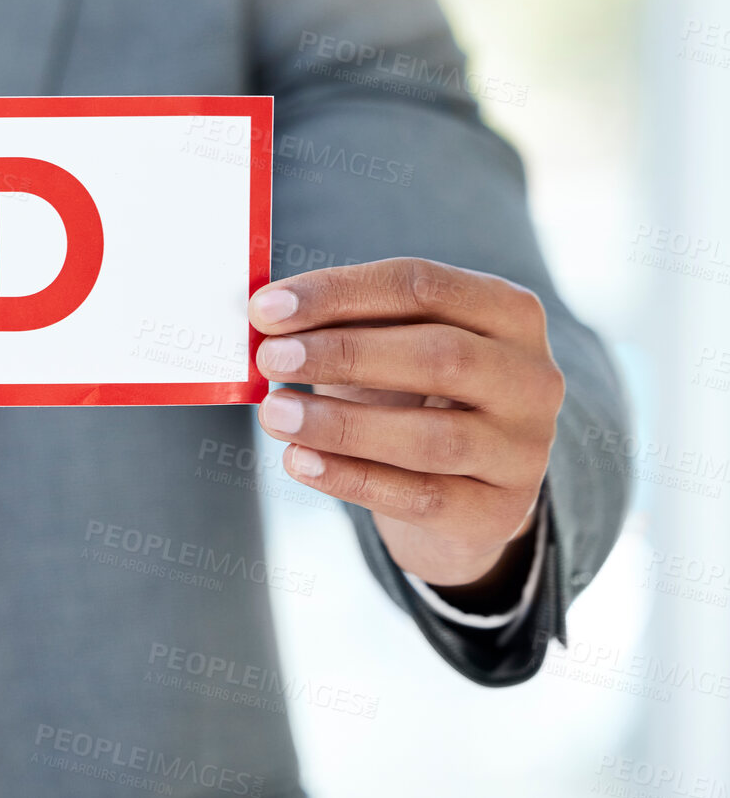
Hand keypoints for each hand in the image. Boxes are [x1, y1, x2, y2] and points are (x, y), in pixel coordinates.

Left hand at [247, 257, 561, 591]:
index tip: (266, 309)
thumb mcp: (387, 348)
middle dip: (344, 353)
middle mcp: (533, 377)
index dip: (339, 292)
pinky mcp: (498, 511)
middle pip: (440, 356)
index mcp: (507, 312)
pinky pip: (420, 496)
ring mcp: (524, 449)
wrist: (460, 492)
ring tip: (274, 414)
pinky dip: (351, 478)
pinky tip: (299, 461)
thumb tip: (264, 316)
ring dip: (340, 424)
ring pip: (433, 437)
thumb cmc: (412, 397)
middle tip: (270, 358)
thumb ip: (339, 325)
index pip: (422, 286)